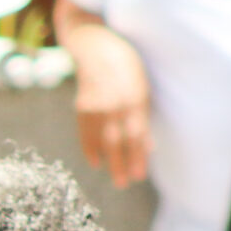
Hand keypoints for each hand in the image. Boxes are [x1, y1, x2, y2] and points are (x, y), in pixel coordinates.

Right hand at [72, 28, 152, 187]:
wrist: (96, 47)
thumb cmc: (126, 67)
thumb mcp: (142, 87)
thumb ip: (143, 116)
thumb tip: (149, 146)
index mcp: (134, 98)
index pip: (136, 134)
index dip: (138, 156)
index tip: (140, 175)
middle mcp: (114, 103)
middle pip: (118, 141)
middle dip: (122, 164)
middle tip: (125, 184)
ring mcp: (96, 105)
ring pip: (102, 139)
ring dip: (109, 161)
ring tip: (115, 178)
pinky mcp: (82, 105)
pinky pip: (86, 132)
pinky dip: (90, 148)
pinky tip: (96, 161)